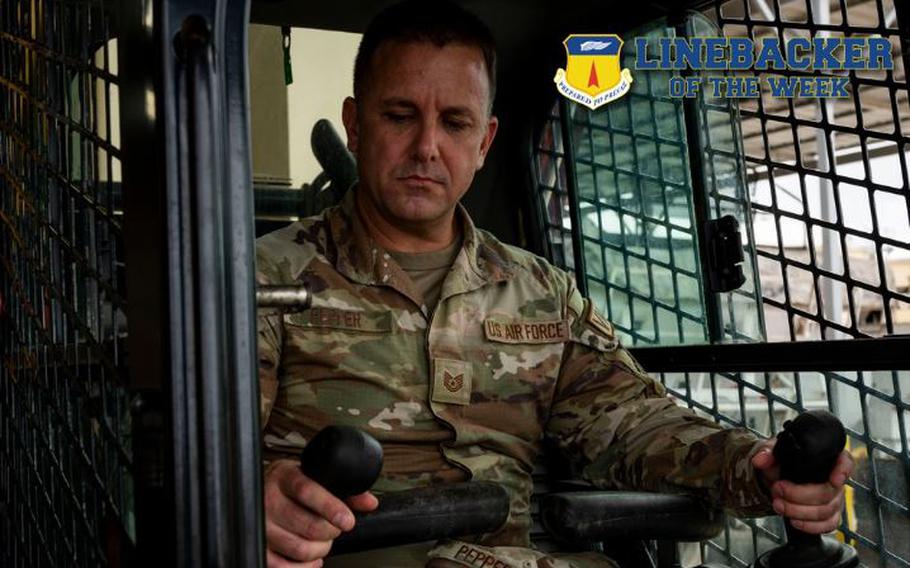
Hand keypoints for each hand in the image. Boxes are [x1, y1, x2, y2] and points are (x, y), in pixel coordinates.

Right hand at [264, 459, 378, 566]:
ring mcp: (262, 525)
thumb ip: (344, 489)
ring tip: (324, 542)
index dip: (330, 508)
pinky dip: (305, 567)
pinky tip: (313, 559)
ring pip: (300, 548)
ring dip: (321, 550)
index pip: (307, 492)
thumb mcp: (314, 477)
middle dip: (331, 532)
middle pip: (308, 526)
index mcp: (285, 477)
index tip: (347, 520)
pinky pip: (284, 567)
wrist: (260, 489)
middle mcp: (269, 500)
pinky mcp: (259, 546)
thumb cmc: (290, 485)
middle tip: (336, 528)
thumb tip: (369, 503)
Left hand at [752, 440, 853, 533]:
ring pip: (826, 511)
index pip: (845, 461)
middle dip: (798, 495)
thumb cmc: (782, 463)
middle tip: (777, 489)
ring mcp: (835, 500)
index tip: (834, 479)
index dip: (843, 471)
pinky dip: (809, 526)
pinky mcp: (830, 516)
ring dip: (799, 511)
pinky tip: (794, 521)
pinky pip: (827, 526)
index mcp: (826, 459)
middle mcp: (835, 480)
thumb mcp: (773, 452)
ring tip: (778, 504)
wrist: (777, 480)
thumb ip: (766, 452)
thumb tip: (760, 460)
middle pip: (827, 492)